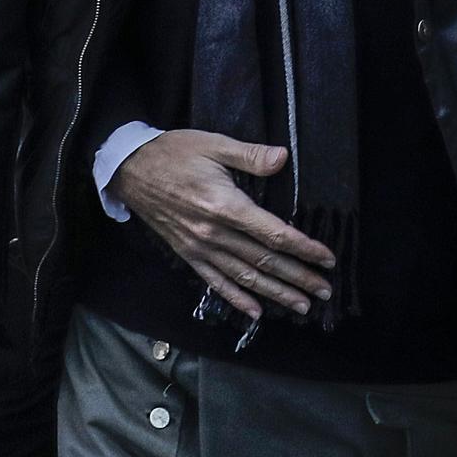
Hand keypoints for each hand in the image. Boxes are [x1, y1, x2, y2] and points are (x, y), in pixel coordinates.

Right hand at [109, 129, 335, 321]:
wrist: (130, 170)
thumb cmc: (176, 152)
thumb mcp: (215, 144)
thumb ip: (251, 155)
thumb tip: (283, 158)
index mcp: (225, 206)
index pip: (273, 234)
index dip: (303, 248)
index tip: (327, 259)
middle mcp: (214, 233)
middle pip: (264, 261)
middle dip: (298, 277)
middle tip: (325, 291)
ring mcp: (199, 248)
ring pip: (244, 277)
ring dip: (275, 293)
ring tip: (301, 306)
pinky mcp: (187, 254)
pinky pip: (215, 282)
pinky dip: (237, 299)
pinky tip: (256, 313)